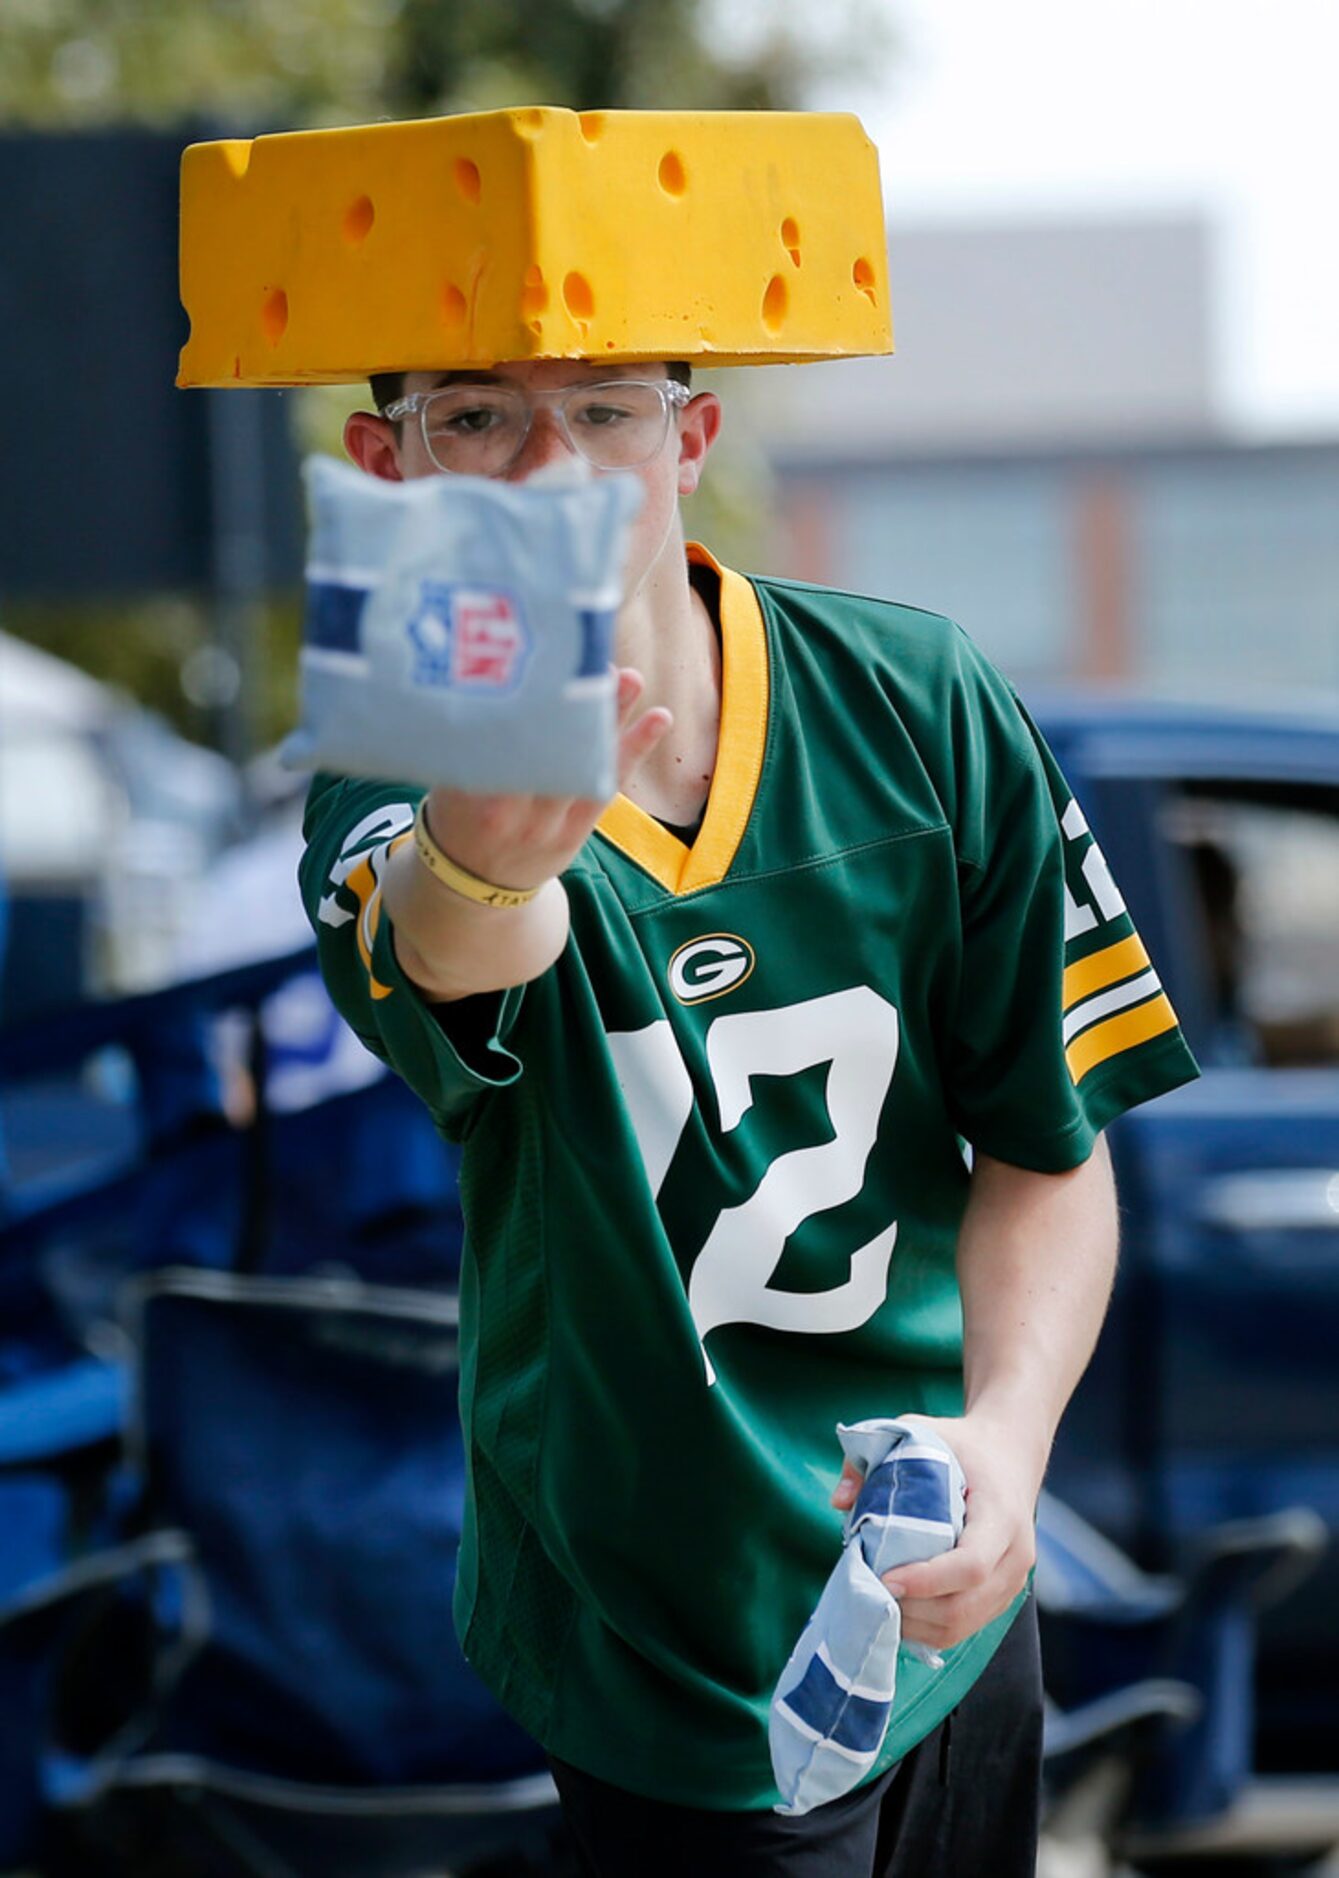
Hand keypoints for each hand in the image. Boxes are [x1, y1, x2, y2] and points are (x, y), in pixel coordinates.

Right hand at [426, 666, 670, 890]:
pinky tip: (658, 718)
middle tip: (590, 662)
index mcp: (471, 795)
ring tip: (629, 678)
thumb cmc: (457, 814)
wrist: (476, 884)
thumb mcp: (447, 781)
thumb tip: (487, 677)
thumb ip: (465, 744)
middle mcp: (511, 812)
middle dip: (573, 706)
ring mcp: (547, 823)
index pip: (500, 744)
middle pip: (548, 750)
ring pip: (583, 764)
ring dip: (611, 719)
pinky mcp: (576, 829)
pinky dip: (634, 750)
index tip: (539, 664)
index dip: (523, 705)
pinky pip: (607, 784)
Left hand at [830, 1410, 1044, 1651]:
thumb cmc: (961, 1445)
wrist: (1008, 1455)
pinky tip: (900, 1608)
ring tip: (880, 1602)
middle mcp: (1016, 1555)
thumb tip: (839, 1501)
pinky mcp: (1002, 1596)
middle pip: (964, 1606)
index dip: (926, 1581)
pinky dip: (928, 1628)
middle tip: (871, 1592)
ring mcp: (1013, 1581)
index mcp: (1002, 1514)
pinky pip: (965, 1628)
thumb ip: (875, 1459)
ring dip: (916, 1625)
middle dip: (912, 1610)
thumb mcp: (920, 1433)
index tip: (885, 1578)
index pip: (971, 1565)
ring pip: (962, 1626)